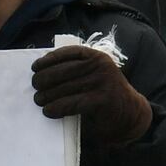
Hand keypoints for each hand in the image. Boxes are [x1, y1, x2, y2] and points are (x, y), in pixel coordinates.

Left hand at [31, 41, 154, 148]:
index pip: (67, 53)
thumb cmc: (102, 93)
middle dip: (44, 79)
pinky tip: (49, 111)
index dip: (48, 60)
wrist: (129, 112)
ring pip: (64, 88)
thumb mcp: (91, 76)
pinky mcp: (102, 99)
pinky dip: (57, 107)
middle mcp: (100, 66)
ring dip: (46, 95)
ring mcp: (103, 81)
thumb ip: (74, 71)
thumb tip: (40, 73)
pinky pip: (72, 103)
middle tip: (35, 87)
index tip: (35, 67)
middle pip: (62, 71)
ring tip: (39, 100)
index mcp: (96, 56)